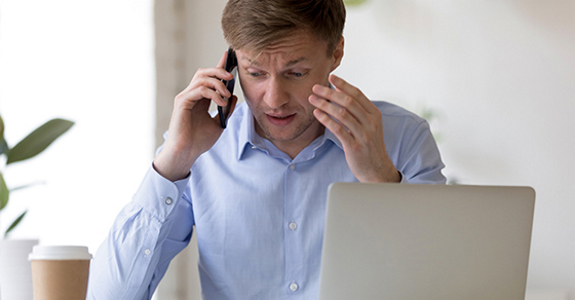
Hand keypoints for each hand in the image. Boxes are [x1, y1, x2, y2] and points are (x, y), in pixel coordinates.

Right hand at [154, 52, 236, 180]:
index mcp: (199, 98)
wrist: (187, 153)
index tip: (230, 58)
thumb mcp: (219, 123)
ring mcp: (185, 97)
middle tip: (231, 76)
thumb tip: (234, 96)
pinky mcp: (182, 102)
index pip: (209, 78)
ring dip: (218, 83)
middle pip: (204, 72)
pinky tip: (221, 102)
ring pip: (202, 77)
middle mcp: (191, 95)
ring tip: (227, 94)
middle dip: (219, 70)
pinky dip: (212, 93)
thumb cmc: (199, 141)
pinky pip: (199, 89)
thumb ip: (225, 109)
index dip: (219, 66)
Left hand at [308, 74, 399, 182]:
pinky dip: (326, 119)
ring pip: (342, 114)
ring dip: (325, 104)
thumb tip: (342, 93)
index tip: (331, 77)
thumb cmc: (370, 147)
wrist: (377, 170)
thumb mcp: (369, 126)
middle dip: (329, 92)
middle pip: (348, 101)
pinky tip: (317, 114)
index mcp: (374, 114)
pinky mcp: (354, 146)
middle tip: (316, 88)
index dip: (343, 84)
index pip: (357, 94)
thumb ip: (358, 111)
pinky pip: (338, 129)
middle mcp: (370, 122)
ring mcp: (363, 134)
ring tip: (312, 99)